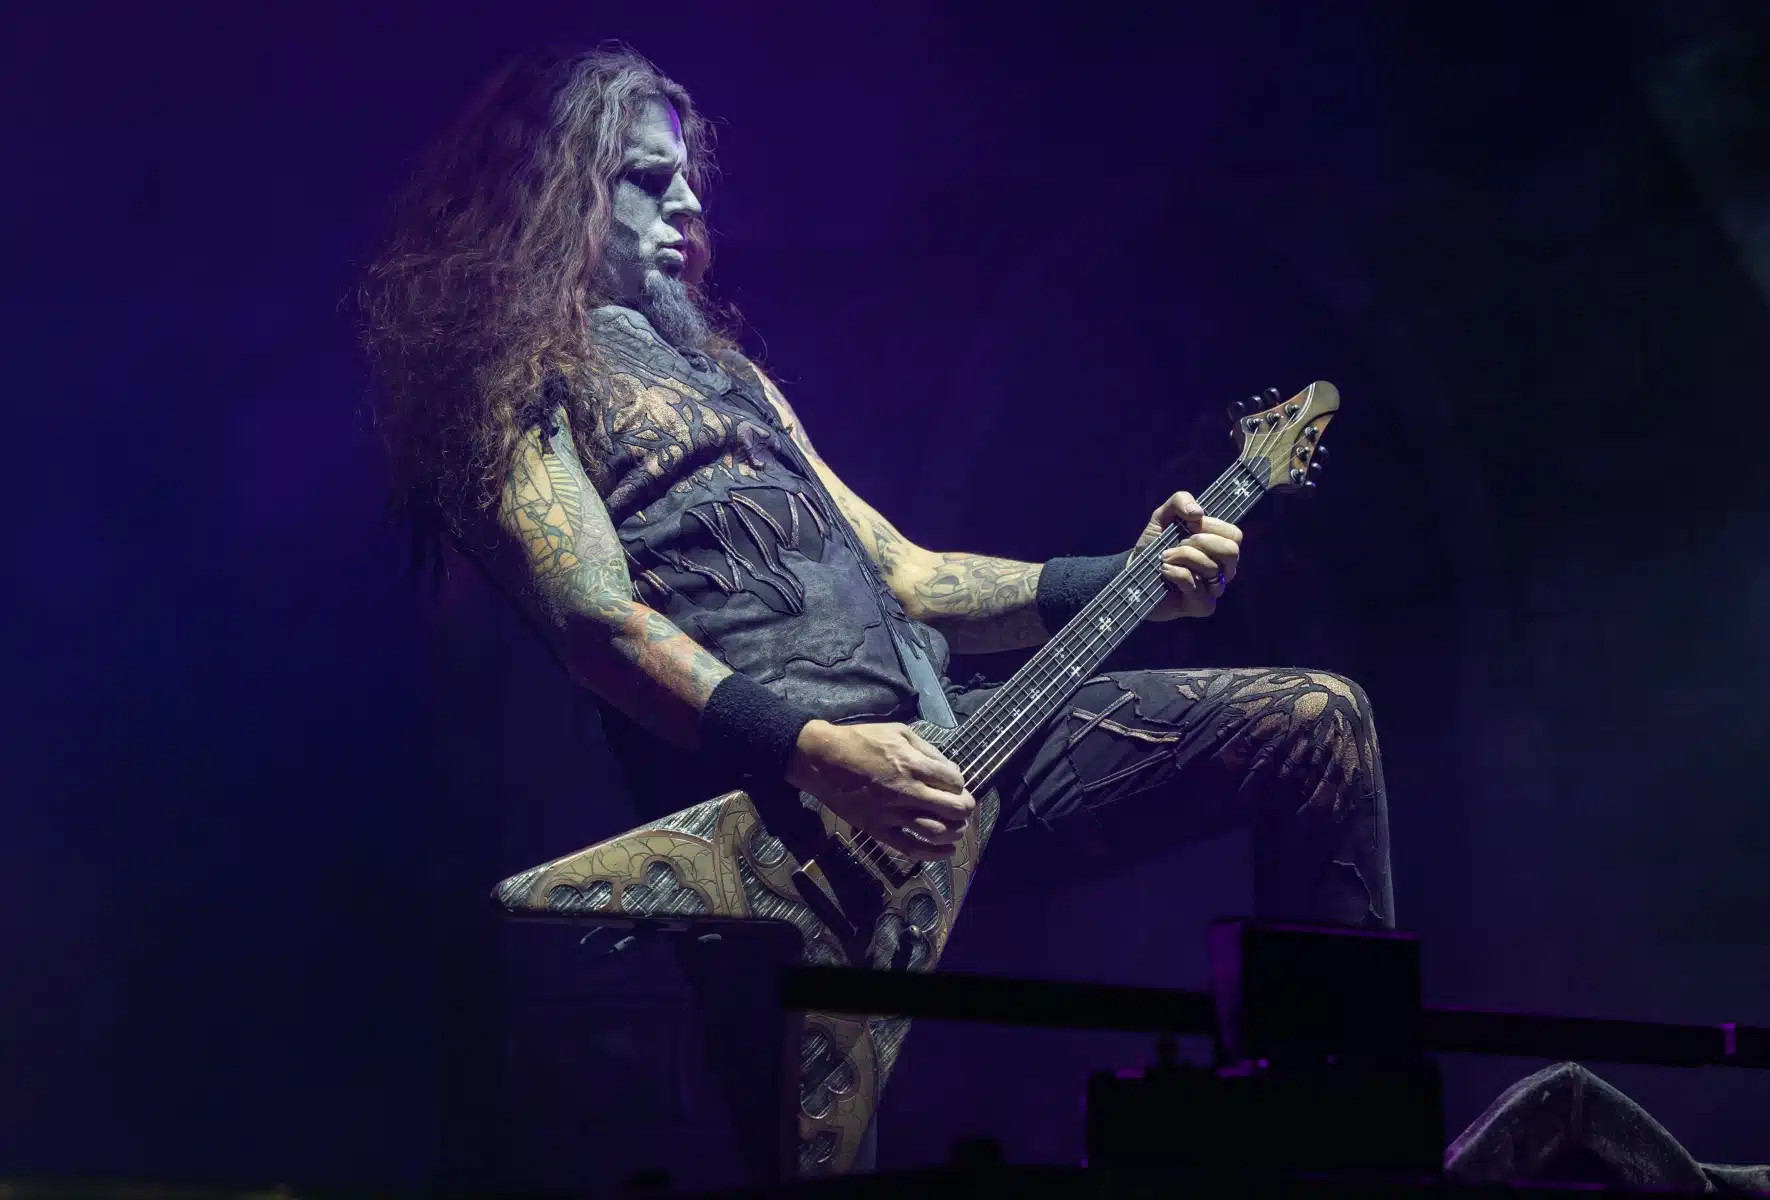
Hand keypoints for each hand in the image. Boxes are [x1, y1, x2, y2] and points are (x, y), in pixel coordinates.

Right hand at [785, 721, 975, 859]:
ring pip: (937, 832)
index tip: (954, 783)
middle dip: (965, 808)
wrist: (823, 760)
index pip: (955, 781)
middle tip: (964, 807)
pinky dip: (933, 854)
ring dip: (955, 831)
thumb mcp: (898, 731)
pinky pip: (910, 848)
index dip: (959, 783)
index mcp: (912, 764)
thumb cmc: (861, 741)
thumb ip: (927, 749)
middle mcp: (906, 791)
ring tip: (957, 827)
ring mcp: (892, 813)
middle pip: (954, 808)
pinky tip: (946, 851)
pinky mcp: (878, 830)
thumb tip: (949, 768)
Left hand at [1134, 490, 1243, 620]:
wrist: (1133, 572)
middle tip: (1177, 543)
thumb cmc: (1153, 545)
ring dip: (1181, 557)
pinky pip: (1195, 585)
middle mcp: (1222, 568)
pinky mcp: (1201, 606)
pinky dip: (1176, 574)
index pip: (1234, 535)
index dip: (1211, 526)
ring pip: (1211, 568)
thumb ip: (1180, 501)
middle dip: (1199, 542)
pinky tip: (1165, 572)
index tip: (1188, 526)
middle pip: (1231, 551)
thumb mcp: (1162, 516)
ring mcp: (1214, 589)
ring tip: (1164, 558)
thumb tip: (1198, 512)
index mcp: (1219, 546)